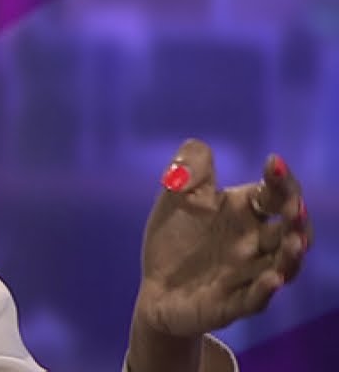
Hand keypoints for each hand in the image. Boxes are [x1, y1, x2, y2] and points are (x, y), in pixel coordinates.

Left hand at [133, 139, 311, 338]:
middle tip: (294, 206)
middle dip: (296, 218)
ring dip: (291, 255)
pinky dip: (265, 290)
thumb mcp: (175, 197)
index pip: (274, 194)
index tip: (274, 162)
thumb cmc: (175, 238)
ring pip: (283, 266)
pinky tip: (271, 280)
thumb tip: (201, 148)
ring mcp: (248, 274)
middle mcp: (255, 243)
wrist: (156, 287)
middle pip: (290, 230)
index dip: (280, 179)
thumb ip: (188, 169)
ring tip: (294, 240)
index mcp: (246, 213)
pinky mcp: (233, 304)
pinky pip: (255, 299)